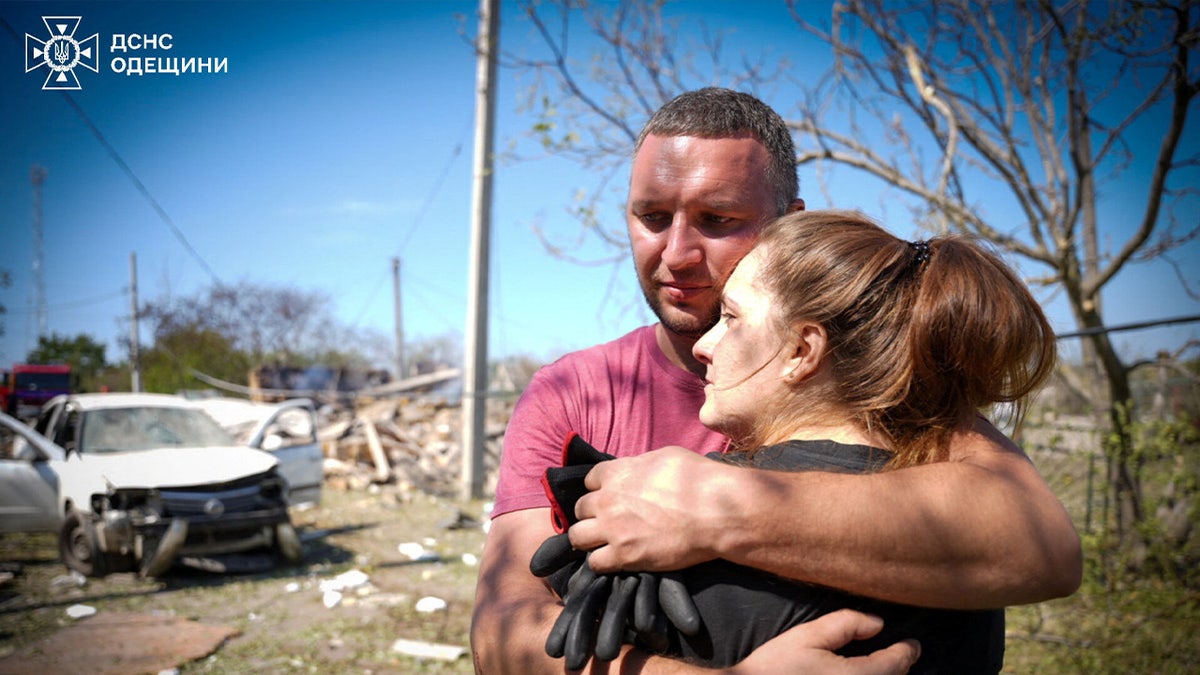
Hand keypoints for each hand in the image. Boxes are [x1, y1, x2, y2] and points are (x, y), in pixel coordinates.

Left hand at [570, 446, 729, 572]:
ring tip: (603, 543)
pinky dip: (601, 562)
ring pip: (577, 536)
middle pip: (580, 508)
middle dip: (591, 514)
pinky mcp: (624, 556)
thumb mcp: (664, 457)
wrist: (715, 511)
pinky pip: (594, 563)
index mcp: (616, 473)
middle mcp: (607, 500)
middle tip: (607, 521)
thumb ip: (639, 466)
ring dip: (588, 539)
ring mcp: (613, 530)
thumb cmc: (697, 479)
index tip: (610, 496)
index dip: (599, 488)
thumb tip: (635, 473)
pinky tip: (614, 560)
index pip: (589, 480)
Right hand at [731, 610, 919, 674]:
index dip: (906, 651)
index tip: (912, 644)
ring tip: (884, 665)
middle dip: (897, 666)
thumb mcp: (807, 637)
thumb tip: (877, 624)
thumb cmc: (776, 668)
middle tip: (900, 654)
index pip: (895, 664)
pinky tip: (857, 674)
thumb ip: (845, 624)